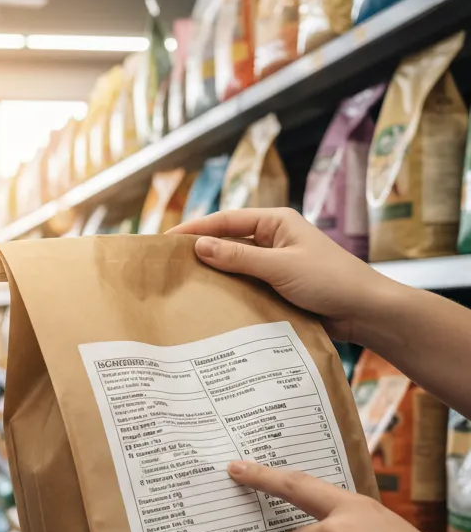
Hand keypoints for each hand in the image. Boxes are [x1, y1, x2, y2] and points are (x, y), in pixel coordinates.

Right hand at [170, 208, 392, 340]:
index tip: (165, 241)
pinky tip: (210, 302)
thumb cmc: (329, 280)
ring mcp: (275, 263)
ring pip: (235, 265)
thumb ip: (237, 257)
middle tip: (168, 265)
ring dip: (214, 274)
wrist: (365, 311)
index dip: (194, 229)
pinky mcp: (278, 286)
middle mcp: (273, 239)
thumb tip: (198, 245)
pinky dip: (229, 291)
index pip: (225, 220)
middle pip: (227, 241)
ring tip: (183, 285)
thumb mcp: (280, 267)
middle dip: (200, 251)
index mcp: (276, 222)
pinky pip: (246, 285)